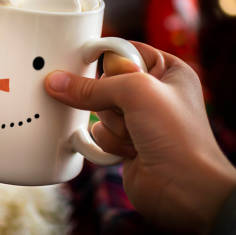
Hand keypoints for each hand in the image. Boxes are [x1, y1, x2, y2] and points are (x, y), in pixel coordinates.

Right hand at [44, 41, 235, 231]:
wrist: (185, 190)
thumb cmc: (178, 137)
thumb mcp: (136, 93)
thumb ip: (92, 86)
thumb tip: (56, 82)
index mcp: (167, 71)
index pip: (123, 51)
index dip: (105, 58)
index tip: (81, 60)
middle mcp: (154, 93)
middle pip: (104, 81)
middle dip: (110, 101)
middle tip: (128, 111)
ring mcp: (139, 120)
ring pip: (98, 109)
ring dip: (111, 125)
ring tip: (136, 136)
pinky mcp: (126, 142)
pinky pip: (98, 132)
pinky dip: (109, 142)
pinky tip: (130, 151)